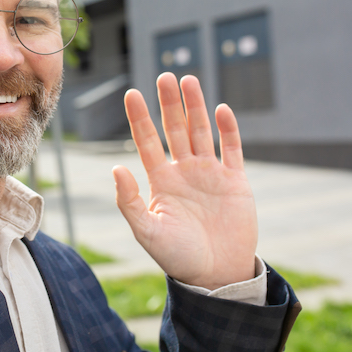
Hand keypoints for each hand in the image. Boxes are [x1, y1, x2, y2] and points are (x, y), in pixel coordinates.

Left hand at [113, 73, 257, 289]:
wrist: (215, 275)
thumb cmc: (177, 256)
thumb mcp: (147, 230)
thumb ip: (129, 200)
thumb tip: (116, 168)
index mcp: (161, 180)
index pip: (147, 141)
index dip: (140, 117)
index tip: (131, 94)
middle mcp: (184, 171)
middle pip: (175, 128)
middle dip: (169, 103)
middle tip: (165, 76)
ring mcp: (210, 174)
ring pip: (202, 132)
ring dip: (196, 107)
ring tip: (189, 80)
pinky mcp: (235, 181)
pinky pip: (232, 150)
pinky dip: (228, 129)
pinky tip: (221, 109)